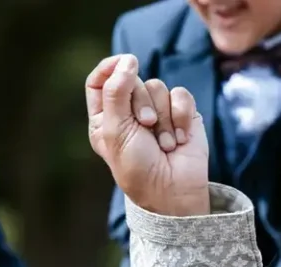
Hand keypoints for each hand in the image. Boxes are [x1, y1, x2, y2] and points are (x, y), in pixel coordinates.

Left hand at [85, 54, 208, 217]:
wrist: (172, 192)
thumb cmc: (137, 167)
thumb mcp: (116, 131)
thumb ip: (116, 92)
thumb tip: (127, 59)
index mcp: (105, 117)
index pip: (99, 81)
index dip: (108, 68)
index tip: (121, 64)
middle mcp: (129, 111)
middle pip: (131, 79)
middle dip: (141, 103)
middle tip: (145, 128)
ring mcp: (156, 111)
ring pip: (158, 86)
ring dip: (162, 118)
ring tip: (164, 144)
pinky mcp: (181, 113)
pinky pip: (181, 95)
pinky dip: (181, 117)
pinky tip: (180, 140)